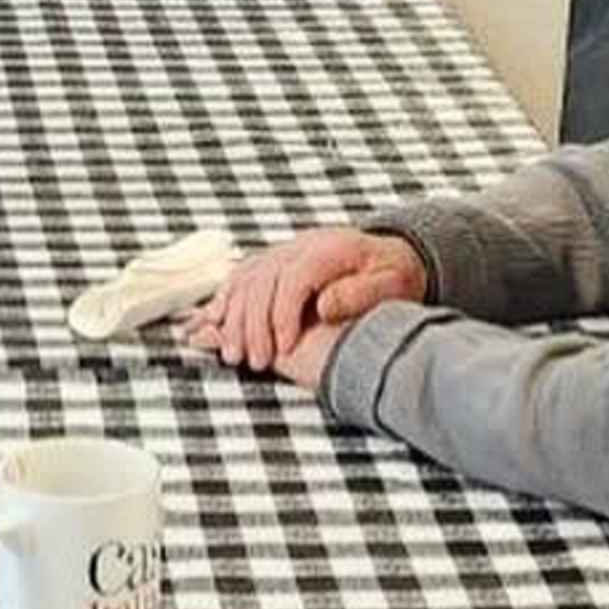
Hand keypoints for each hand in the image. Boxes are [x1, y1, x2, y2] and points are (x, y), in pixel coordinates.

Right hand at [192, 225, 427, 375]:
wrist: (392, 257)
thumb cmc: (395, 275)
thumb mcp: (392, 283)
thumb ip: (361, 293)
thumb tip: (324, 306)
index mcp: (330, 249)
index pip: (293, 279)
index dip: (283, 315)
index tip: (285, 349)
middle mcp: (301, 246)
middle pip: (262, 281)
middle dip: (253, 325)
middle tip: (255, 362)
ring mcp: (284, 251)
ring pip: (245, 280)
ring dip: (233, 318)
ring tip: (232, 354)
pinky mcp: (274, 261)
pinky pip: (241, 276)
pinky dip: (225, 300)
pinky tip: (213, 322)